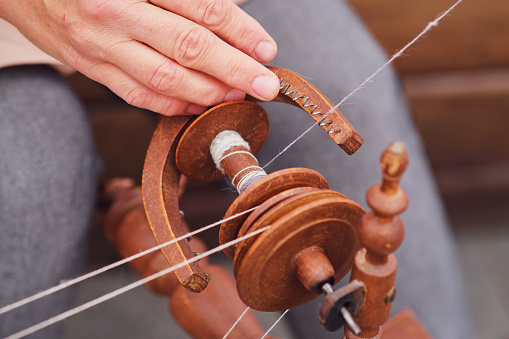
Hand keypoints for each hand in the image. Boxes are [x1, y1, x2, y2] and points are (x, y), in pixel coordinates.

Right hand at [0, 0, 278, 114]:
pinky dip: (173, 104)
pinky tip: (198, 105)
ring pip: (165, 78)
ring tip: (236, 96)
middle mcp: (115, 12)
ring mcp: (101, 45)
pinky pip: (138, 94)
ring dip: (207, 92)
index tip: (265, 49)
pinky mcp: (91, 68)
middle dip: (234, 69)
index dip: (240, 31)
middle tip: (266, 84)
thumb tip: (226, 20)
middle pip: (189, 47)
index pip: (202, 9)